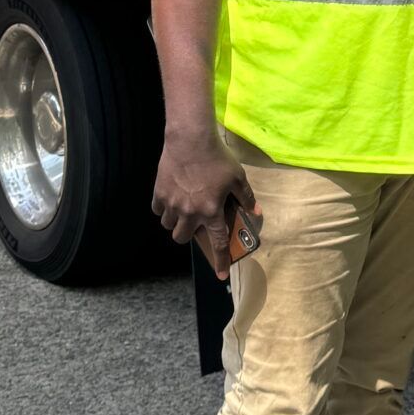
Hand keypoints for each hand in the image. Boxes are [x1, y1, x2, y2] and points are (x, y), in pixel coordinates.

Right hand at [152, 133, 259, 279]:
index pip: (218, 243)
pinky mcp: (159, 192)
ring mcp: (172, 203)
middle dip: (188, 235)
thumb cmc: (217, 157)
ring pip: (168, 225)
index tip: (222, 275)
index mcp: (211, 211)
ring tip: (181, 210)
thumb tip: (256, 211)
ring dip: (175, 222)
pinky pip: (157, 210)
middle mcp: (190, 212)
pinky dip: (163, 208)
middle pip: (182, 238)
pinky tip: (170, 199)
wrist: (190, 139)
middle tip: (195, 224)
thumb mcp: (238, 177)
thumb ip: (246, 196)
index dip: (221, 261)